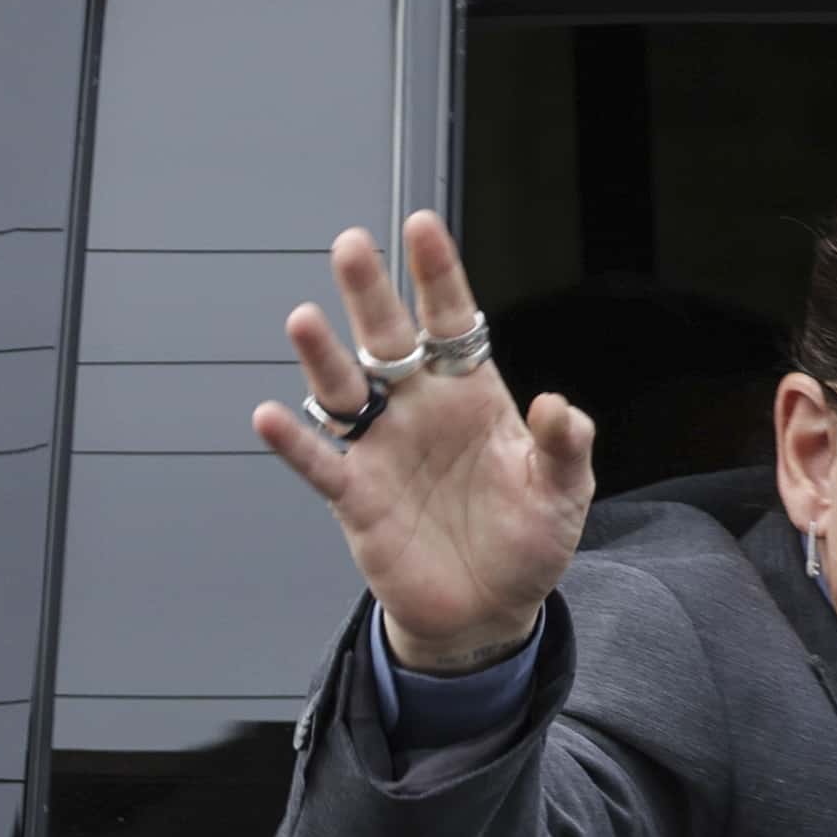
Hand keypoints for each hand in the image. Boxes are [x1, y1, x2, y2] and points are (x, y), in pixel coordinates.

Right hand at [252, 213, 595, 672]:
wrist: (490, 609)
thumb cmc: (528, 540)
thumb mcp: (564, 491)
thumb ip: (565, 444)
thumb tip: (558, 405)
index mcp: (471, 394)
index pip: (451, 321)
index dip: (437, 275)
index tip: (422, 226)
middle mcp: (419, 410)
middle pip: (387, 339)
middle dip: (369, 293)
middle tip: (350, 245)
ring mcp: (383, 450)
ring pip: (344, 391)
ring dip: (322, 358)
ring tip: (303, 320)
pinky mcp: (356, 498)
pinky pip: (320, 463)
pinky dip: (294, 442)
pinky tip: (271, 416)